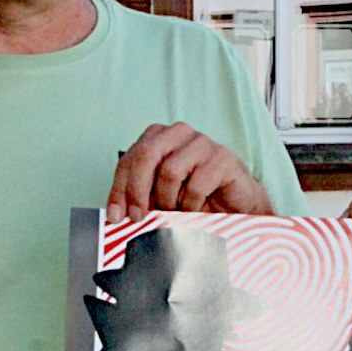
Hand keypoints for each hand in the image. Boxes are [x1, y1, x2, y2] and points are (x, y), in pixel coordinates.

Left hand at [107, 122, 271, 222]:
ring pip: (169, 172)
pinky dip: (191, 205)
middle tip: (138, 217)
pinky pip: (195, 186)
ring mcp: (202, 142)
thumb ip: (139, 197)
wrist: (236, 205)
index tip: (115, 216)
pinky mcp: (222, 158)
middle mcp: (178, 133)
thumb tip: (116, 215)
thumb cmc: (196, 198)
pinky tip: (195, 210)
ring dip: (168, 200)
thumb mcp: (160, 196)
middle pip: (146, 155)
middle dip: (136, 191)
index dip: (119, 189)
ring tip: (175, 211)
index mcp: (158, 137)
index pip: (129, 159)